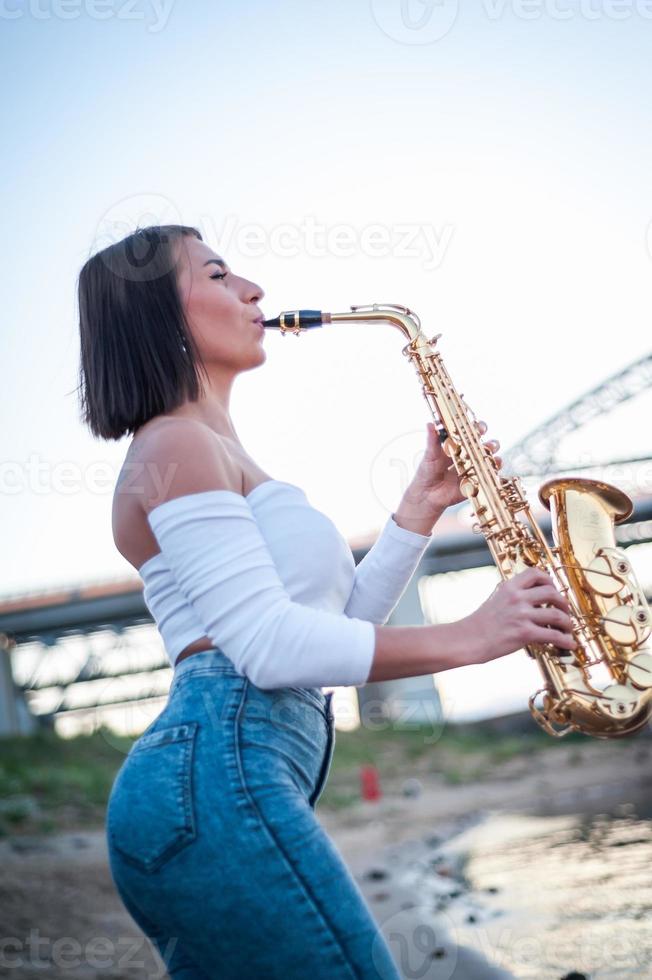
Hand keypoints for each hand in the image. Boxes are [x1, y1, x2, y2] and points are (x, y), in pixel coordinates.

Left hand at [395, 420, 502, 532]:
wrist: (426, 494)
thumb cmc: (426, 472)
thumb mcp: (429, 455)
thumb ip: (432, 441)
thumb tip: (430, 424)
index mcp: (456, 446)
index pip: (470, 434)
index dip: (478, 429)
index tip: (481, 427)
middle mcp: (466, 456)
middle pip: (483, 447)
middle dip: (491, 443)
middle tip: (491, 444)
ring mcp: (471, 469)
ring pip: (487, 460)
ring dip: (493, 457)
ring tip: (493, 457)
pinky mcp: (473, 483)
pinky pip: (486, 477)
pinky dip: (493, 472)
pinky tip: (494, 469)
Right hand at [459, 567, 576, 665]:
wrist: (468, 639)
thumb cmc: (480, 624)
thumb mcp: (495, 600)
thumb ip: (513, 597)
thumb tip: (534, 601)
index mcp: (509, 587)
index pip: (536, 573)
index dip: (550, 581)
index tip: (554, 589)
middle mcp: (516, 597)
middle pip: (551, 593)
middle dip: (563, 603)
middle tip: (565, 611)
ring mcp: (521, 614)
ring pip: (557, 615)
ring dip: (567, 623)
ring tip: (568, 629)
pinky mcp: (524, 633)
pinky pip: (554, 635)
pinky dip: (565, 640)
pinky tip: (569, 644)